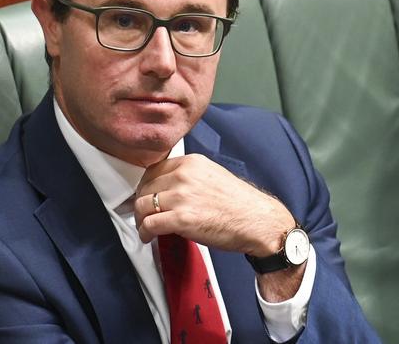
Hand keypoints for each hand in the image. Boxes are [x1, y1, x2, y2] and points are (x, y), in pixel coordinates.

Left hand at [134, 154, 294, 256]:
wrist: (258, 222)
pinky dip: (144, 232)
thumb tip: (167, 187)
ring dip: (140, 219)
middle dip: (141, 202)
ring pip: (143, 205)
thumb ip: (189, 176)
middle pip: (145, 187)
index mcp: (191, 162)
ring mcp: (182, 196)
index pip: (153, 170)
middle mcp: (184, 175)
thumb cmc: (239, 203)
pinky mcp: (181, 219)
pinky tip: (148, 236)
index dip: (146, 186)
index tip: (146, 195)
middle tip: (143, 214)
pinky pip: (150, 224)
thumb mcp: (212, 175)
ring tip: (145, 226)